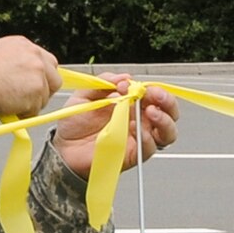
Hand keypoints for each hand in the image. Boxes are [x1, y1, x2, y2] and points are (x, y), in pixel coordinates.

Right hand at [0, 36, 61, 116]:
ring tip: (9, 104)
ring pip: (45, 96)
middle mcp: (34, 55)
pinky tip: (8, 108)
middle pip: (54, 77)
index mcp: (22, 44)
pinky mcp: (38, 89)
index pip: (45, 61)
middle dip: (45, 91)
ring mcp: (38, 72)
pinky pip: (36, 109)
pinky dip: (24, 113)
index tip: (35, 86)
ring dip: (30, 104)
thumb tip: (16, 77)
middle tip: (29, 100)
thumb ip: (11, 64)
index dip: (41, 77)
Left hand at [52, 74, 180, 177]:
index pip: (153, 95)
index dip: (151, 88)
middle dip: (166, 101)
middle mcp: (140, 121)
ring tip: (151, 111)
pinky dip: (148, 137)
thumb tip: (125, 77)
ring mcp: (139, 138)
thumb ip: (104, 82)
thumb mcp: (85, 96)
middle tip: (154, 95)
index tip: (135, 85)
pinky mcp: (135, 155)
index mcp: (131, 104)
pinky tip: (136, 129)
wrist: (64, 148)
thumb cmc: (75, 124)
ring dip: (164, 119)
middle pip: (168, 112)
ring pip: (168, 131)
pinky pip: (151, 147)